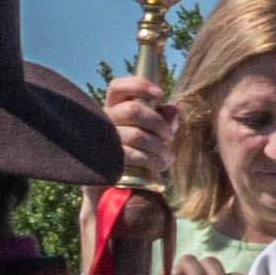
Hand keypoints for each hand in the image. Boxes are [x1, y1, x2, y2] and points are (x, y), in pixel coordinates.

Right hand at [98, 70, 180, 196]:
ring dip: (159, 147)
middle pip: (133, 110)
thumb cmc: (137, 154)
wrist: (116, 189)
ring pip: (136, 135)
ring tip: (166, 156)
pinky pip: (133, 155)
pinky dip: (152, 160)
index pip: (118, 86)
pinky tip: (159, 165)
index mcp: (113, 109)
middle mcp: (103, 121)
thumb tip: (173, 109)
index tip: (159, 94)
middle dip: (158, 123)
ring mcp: (102, 141)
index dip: (139, 85)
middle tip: (168, 136)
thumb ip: (164, 119)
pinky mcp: (105, 161)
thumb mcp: (153, 134)